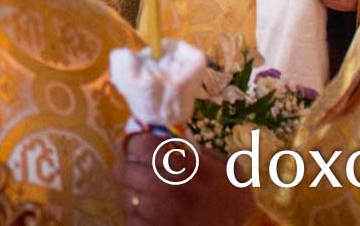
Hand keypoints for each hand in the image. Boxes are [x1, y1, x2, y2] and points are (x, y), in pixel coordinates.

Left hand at [119, 131, 253, 224]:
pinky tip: (148, 215)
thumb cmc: (233, 204)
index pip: (144, 145)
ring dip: (131, 194)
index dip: (135, 143)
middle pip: (128, 171)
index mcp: (188, 167)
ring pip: (128, 196)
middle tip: (128, 168)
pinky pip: (133, 219)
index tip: (135, 145)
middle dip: (126, 169)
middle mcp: (171, 188)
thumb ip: (204, 154)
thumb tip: (177, 141)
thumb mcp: (229, 171)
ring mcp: (162, 213)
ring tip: (140, 193)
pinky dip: (137, 216)